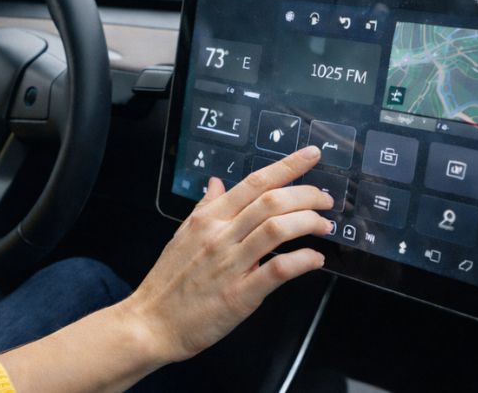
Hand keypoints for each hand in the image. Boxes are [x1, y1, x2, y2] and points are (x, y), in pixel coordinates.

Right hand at [122, 146, 332, 363]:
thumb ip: (204, 208)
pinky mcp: (239, 294)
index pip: (253, 183)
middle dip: (307, 194)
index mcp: (208, 219)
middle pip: (271, 202)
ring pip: (277, 229)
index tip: (311, 155)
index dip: (287, 166)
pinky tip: (314, 259)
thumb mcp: (182, 235)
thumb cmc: (167, 283)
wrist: (151, 322)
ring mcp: (230, 264)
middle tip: (326, 199)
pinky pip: (277, 270)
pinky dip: (302, 260)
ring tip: (323, 226)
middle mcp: (220, 236)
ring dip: (308, 223)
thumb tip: (216, 183)